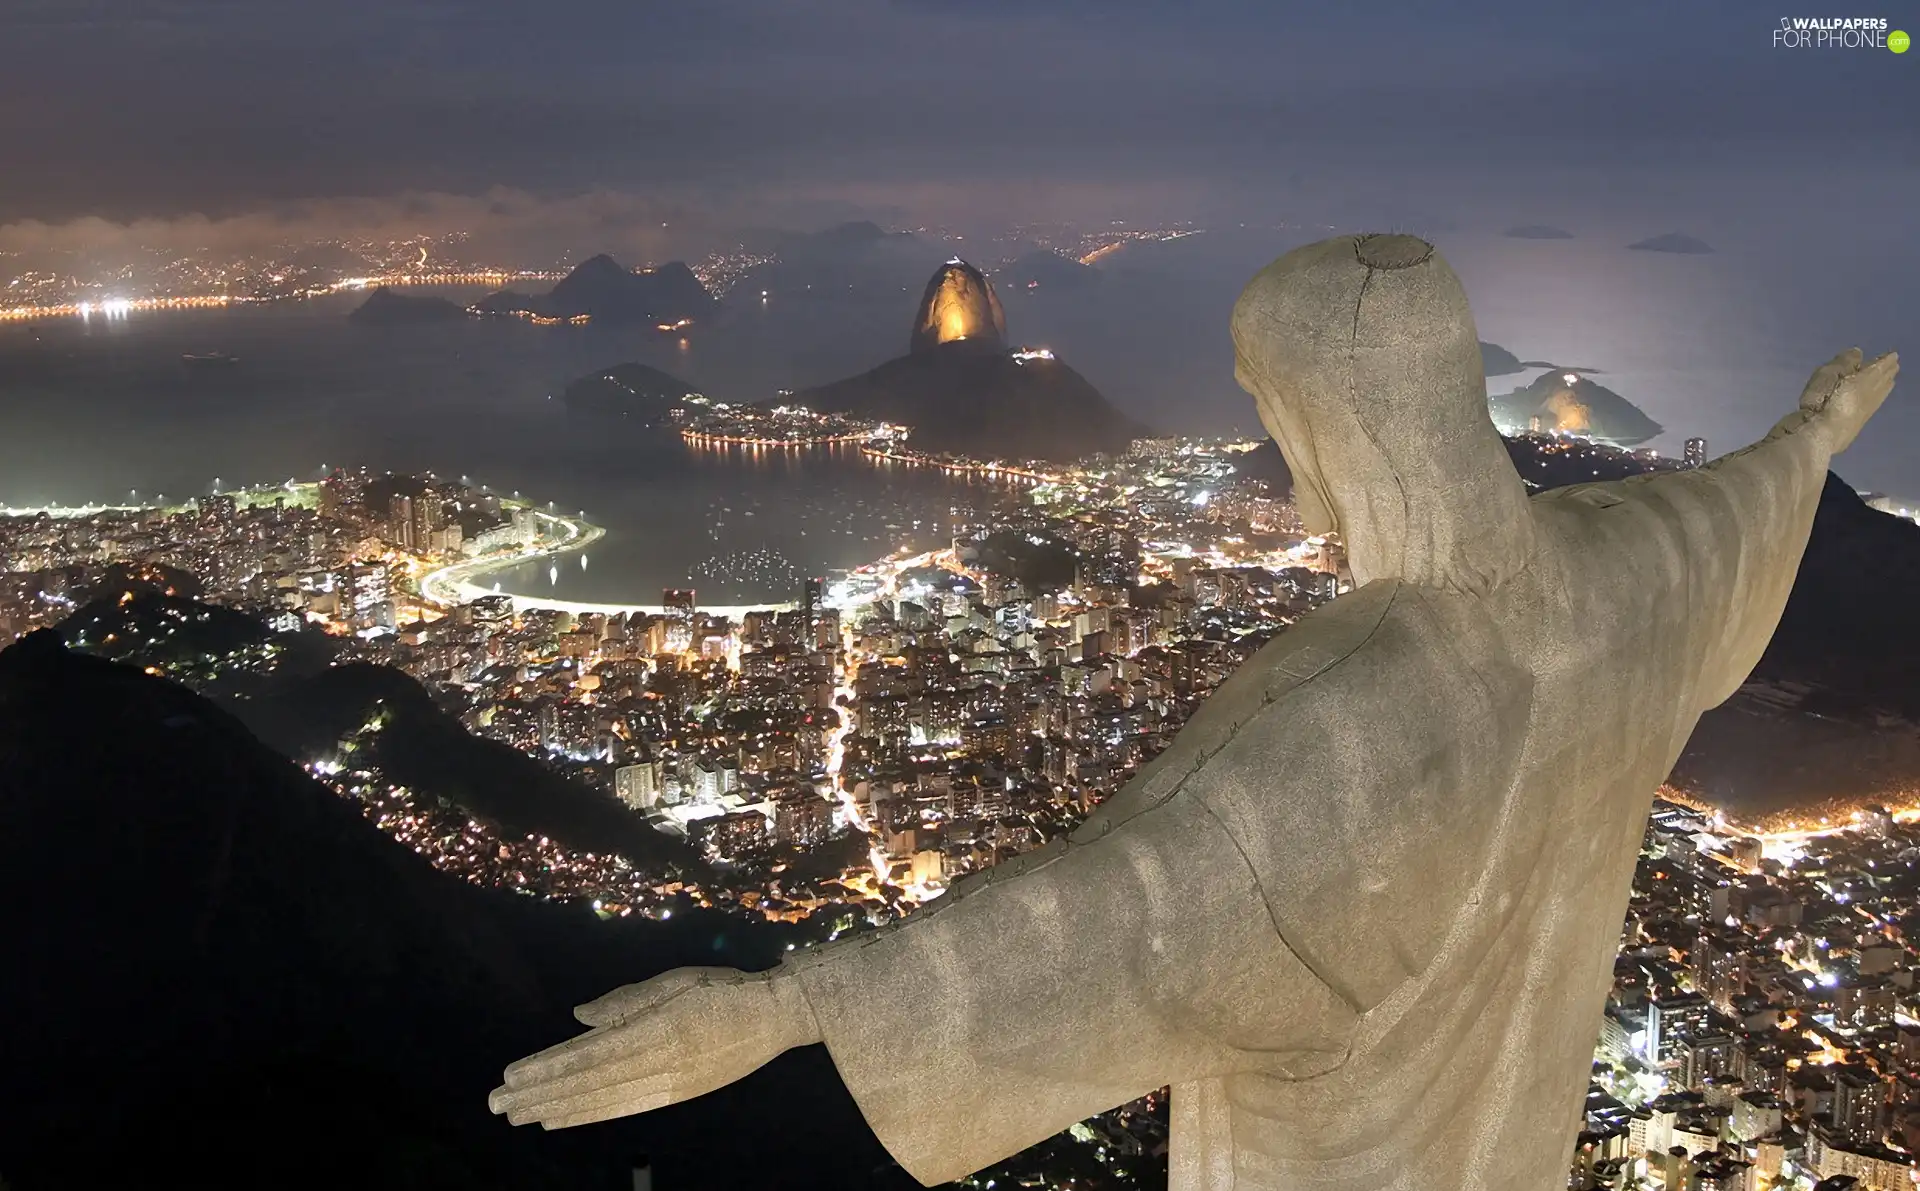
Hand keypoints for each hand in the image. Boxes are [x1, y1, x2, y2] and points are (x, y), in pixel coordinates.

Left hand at [488, 966, 819, 1129]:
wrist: (776, 1016)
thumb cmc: (723, 989)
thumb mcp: (673, 982)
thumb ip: (626, 1001)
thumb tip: (578, 1017)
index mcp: (654, 1028)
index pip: (587, 1054)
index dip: (547, 1067)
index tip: (512, 1075)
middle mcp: (657, 1061)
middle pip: (586, 1082)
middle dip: (539, 1093)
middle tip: (497, 1102)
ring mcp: (668, 1083)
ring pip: (600, 1100)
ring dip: (555, 1108)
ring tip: (519, 1113)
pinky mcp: (677, 1094)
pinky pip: (624, 1107)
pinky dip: (588, 1114)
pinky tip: (561, 1117)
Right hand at [1800, 348, 1898, 452]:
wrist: (1817, 437)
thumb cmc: (1820, 401)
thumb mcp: (1827, 374)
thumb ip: (1844, 363)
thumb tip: (1858, 353)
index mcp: (1865, 381)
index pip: (1879, 368)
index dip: (1886, 361)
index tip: (1893, 355)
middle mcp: (1870, 396)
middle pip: (1882, 382)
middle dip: (1888, 373)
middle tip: (1895, 365)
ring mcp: (1865, 413)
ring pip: (1880, 395)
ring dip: (1885, 386)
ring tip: (1890, 380)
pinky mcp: (1857, 427)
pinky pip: (1874, 405)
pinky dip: (1879, 397)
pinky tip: (1878, 398)